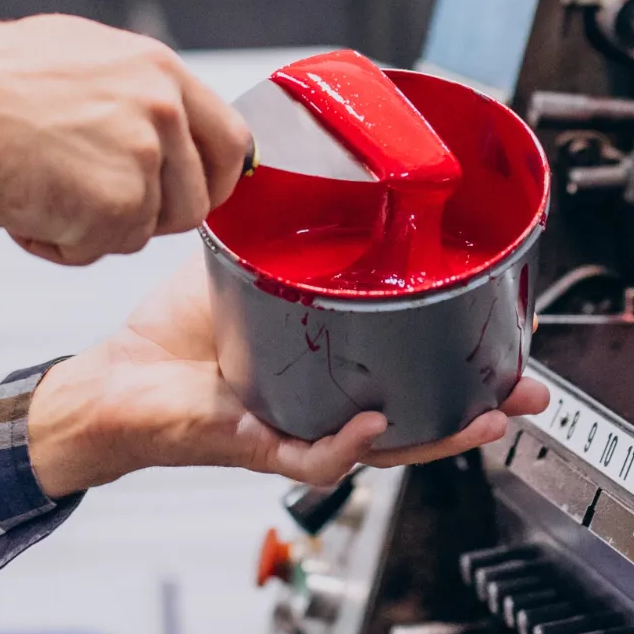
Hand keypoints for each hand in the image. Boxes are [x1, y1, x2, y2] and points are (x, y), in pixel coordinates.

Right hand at [0, 16, 248, 264]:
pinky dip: (61, 244)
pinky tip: (27, 209)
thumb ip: (130, 90)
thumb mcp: (76, 55)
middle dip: (150, 217)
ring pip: (145, 230)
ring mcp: (145, 157)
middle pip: (195, 200)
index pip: (230, 139)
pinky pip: (100, 249)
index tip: (190, 196)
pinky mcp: (119, 204)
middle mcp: (163, 109)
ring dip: (97, 229)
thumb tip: (160, 120)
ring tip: (45, 193)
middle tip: (95, 207)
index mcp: (158, 69)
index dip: (213, 179)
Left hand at [25, 256, 549, 495]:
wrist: (107, 384)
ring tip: (482, 416)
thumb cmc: (169, 340)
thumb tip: (321, 177)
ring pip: (385, 447)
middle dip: (481, 407)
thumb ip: (284, 241)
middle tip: (526, 391)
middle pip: (420, 417)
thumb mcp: (242, 275)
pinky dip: (346, 444)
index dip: (463, 364)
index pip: (411, 373)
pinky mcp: (256, 444)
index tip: (508, 341)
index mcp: (329, 369)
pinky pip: (312, 456)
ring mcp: (295, 430)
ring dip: (439, 435)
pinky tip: (374, 425)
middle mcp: (322, 408)